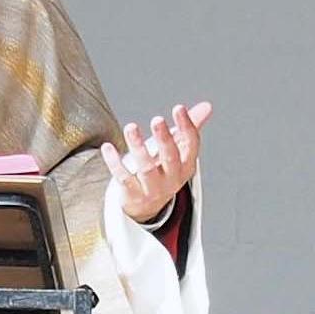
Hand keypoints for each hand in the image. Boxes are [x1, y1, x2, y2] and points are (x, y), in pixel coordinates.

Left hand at [101, 101, 211, 223]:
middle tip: (157, 119)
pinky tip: (108, 147)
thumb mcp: (178, 153)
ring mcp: (152, 188)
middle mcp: (172, 178)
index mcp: (186, 166)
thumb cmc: (163, 172)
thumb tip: (207, 106)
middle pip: (170, 158)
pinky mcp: (133, 194)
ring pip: (146, 168)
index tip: (179, 108)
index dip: (187, 127)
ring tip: (131, 127)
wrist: (147, 207)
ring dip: (138, 147)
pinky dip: (115, 163)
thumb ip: (188, 128)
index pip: (191, 146)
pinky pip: (124, 178)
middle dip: (164, 139)